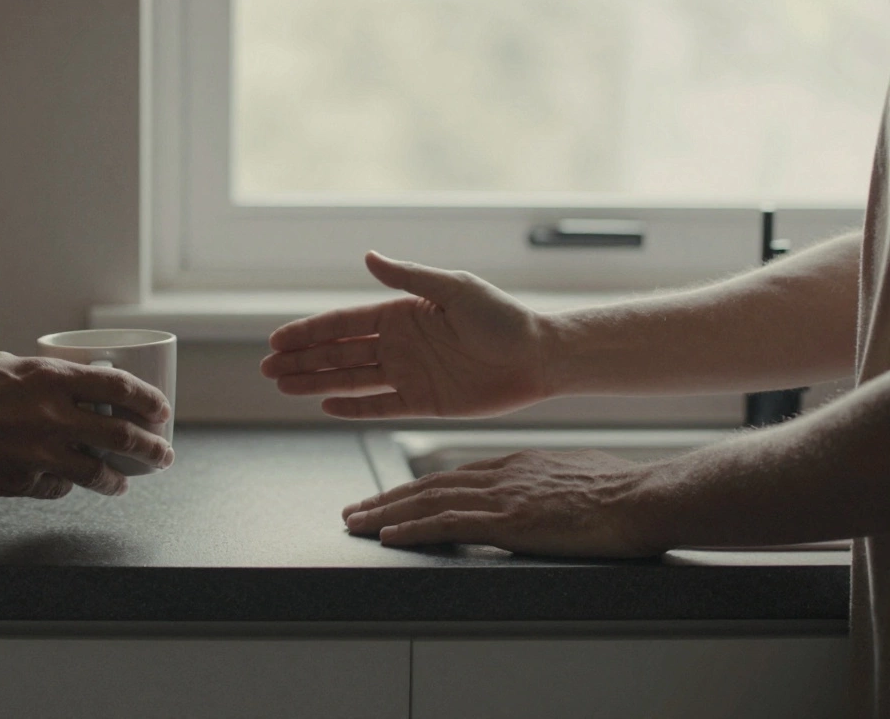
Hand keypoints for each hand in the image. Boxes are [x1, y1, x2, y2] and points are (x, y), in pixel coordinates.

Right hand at [0, 352, 173, 498]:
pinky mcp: (20, 483)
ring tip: (123, 482)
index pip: (121, 388)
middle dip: (152, 448)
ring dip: (118, 480)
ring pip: (97, 473)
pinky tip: (66, 484)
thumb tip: (79, 382)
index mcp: (50, 378)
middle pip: (122, 436)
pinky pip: (57, 488)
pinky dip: (65, 486)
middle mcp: (51, 416)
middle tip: (162, 453)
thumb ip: (45, 378)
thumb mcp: (6, 367)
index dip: (150, 401)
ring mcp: (37, 453)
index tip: (162, 411)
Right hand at [260, 251, 549, 418]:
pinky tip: (325, 405)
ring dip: (316, 382)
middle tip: (267, 368)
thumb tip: (367, 256)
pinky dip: (353, 408)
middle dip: (302, 360)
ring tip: (283, 386)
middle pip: (339, 354)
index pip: (344, 324)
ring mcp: (408, 374)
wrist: (539, 357)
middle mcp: (399, 344)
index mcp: (402, 314)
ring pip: (351, 380)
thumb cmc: (502, 318)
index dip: (310, 332)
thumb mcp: (455, 289)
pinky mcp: (424, 402)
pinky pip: (379, 407)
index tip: (278, 340)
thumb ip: (409, 277)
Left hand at [341, 449, 667, 557]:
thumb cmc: (626, 492)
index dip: (416, 487)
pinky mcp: (509, 520)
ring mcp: (503, 495)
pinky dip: (412, 529)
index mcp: (517, 464)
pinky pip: (447, 524)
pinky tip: (388, 537)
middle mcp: (502, 474)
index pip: (453, 475)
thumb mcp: (579, 476)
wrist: (646, 497)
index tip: (393, 497)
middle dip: (387, 498)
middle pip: (429, 485)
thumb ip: (550, 483)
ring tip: (355, 523)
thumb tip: (547, 496)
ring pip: (428, 501)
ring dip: (386, 513)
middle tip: (355, 510)